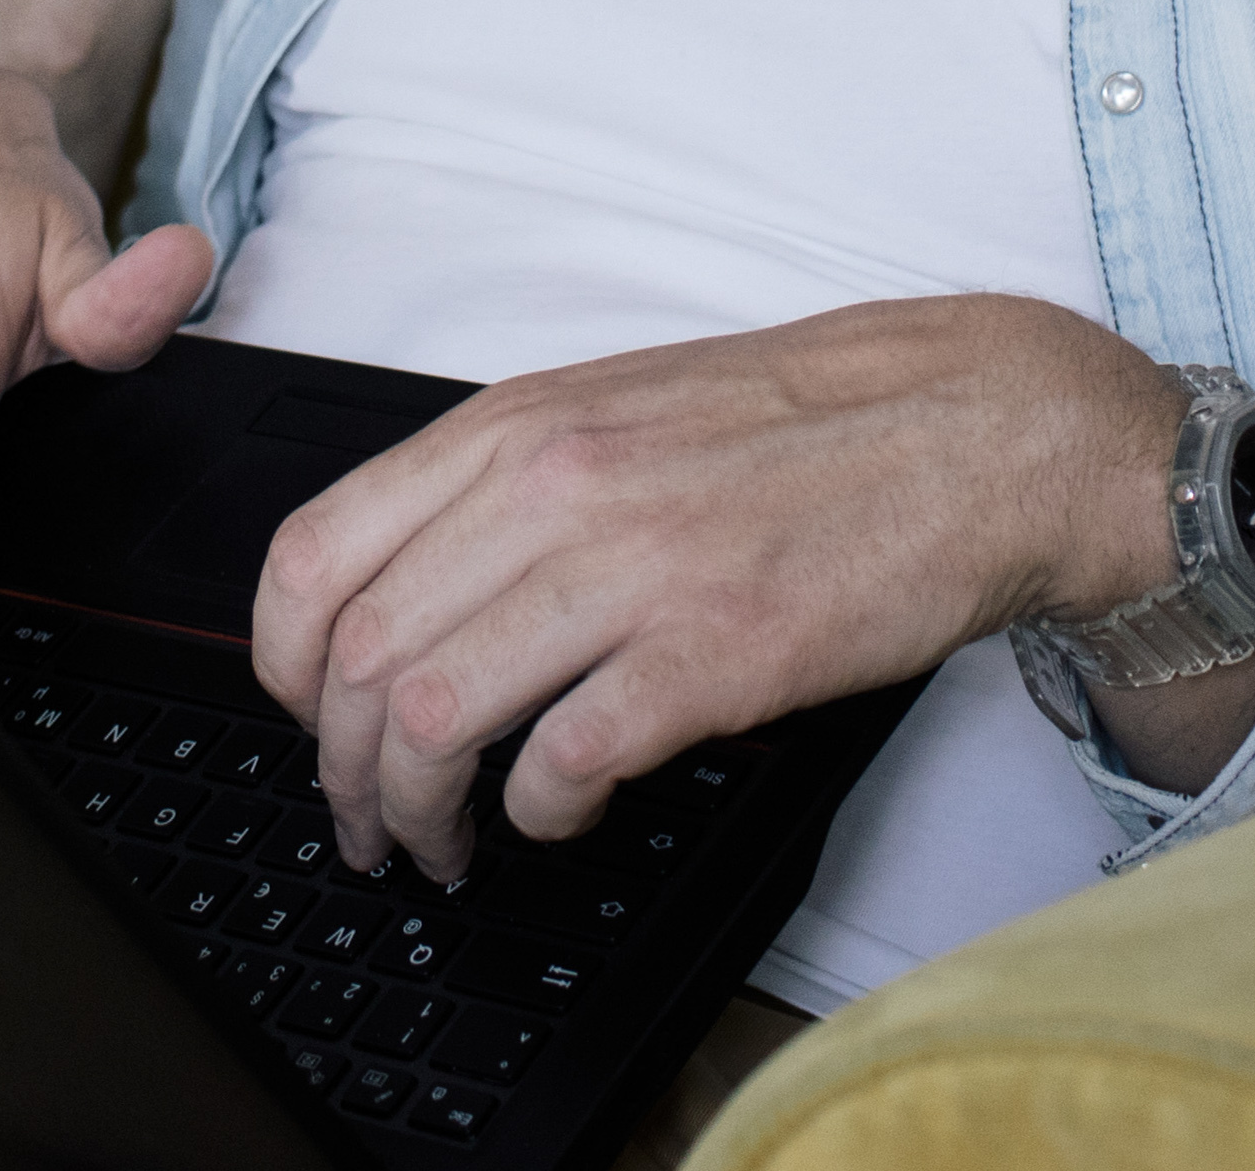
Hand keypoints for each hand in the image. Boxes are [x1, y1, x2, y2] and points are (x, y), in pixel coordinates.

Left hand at [250, 298, 1175, 879]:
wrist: (977, 429)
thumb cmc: (809, 426)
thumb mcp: (619, 408)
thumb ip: (505, 484)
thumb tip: (408, 589)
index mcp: (516, 424)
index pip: (312, 553)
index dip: (278, 667)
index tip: (303, 720)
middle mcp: (552, 486)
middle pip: (354, 658)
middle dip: (340, 774)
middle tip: (371, 823)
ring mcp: (630, 571)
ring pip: (430, 716)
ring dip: (419, 812)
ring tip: (446, 846)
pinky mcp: (713, 656)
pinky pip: (562, 764)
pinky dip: (539, 813)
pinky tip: (564, 811)